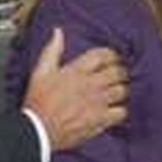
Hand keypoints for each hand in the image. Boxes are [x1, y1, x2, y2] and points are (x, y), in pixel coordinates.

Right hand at [23, 28, 128, 151]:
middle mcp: (91, 84)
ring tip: (117, 90)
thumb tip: (58, 32)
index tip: (111, 57)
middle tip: (117, 74)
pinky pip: (121, 112)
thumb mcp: (40, 72)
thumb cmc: (38, 101)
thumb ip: (52, 50)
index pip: (103, 55)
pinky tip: (115, 109)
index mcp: (77, 71)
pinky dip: (120, 110)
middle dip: (120, 71)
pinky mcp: (100, 119)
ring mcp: (98, 103)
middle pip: (118, 71)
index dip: (111, 54)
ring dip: (121, 89)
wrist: (38, 130)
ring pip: (123, 90)